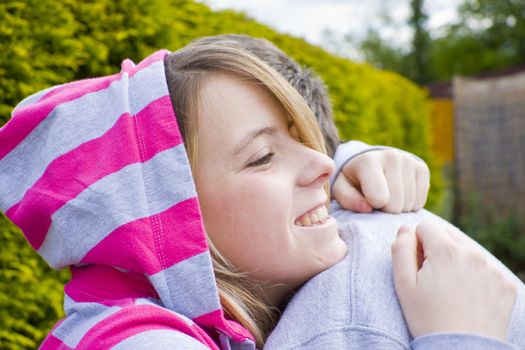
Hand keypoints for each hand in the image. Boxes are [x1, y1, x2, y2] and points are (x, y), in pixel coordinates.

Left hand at [332, 149, 429, 212]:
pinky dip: (409, 205)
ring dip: (397, 208)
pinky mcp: (422, 168)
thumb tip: (368, 208)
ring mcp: (409, 161)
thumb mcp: (341, 189)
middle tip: (376, 199)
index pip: (379, 198)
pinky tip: (399, 195)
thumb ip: (348, 199)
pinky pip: (420, 202)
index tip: (365, 199)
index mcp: (368, 160)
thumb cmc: (353, 180)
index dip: (371, 206)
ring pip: (409, 205)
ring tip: (387, 196)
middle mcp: (392, 156)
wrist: (369, 162)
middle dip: (385, 209)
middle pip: (395, 205)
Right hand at [391, 219, 516, 340]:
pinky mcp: (505, 284)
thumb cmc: (428, 319)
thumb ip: (400, 250)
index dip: (416, 243)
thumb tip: (405, 230)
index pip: (426, 226)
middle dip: (437, 249)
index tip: (417, 265)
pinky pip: (485, 268)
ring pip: (467, 251)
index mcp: (445, 249)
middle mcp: (472, 253)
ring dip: (456, 261)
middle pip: (448, 235)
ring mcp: (491, 268)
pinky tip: (467, 297)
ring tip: (450, 289)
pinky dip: (475, 276)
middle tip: (432, 278)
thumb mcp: (403, 284)